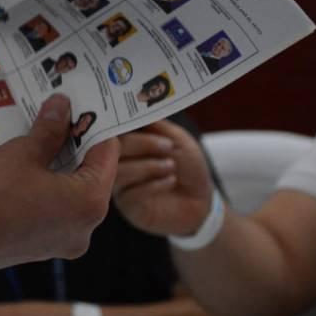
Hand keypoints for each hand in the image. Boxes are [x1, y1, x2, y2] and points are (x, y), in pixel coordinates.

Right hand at [0, 94, 118, 274]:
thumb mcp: (23, 152)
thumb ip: (50, 130)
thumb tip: (62, 108)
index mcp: (89, 204)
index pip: (107, 154)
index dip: (94, 126)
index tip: (81, 106)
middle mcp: (82, 230)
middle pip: (90, 175)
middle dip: (74, 145)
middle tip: (58, 115)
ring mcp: (59, 244)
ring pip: (69, 194)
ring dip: (57, 166)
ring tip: (37, 136)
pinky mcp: (36, 249)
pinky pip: (50, 211)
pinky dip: (43, 188)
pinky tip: (22, 167)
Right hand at [114, 121, 212, 236]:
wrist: (201, 202)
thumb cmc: (188, 168)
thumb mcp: (176, 139)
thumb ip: (155, 125)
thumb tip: (134, 109)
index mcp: (128, 144)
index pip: (115, 130)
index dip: (124, 124)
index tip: (139, 121)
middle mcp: (119, 163)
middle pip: (113, 150)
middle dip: (141, 144)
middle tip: (167, 146)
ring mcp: (121, 186)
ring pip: (120, 172)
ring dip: (149, 166)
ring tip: (171, 166)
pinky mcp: (129, 206)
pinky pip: (131, 194)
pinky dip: (154, 185)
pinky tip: (170, 181)